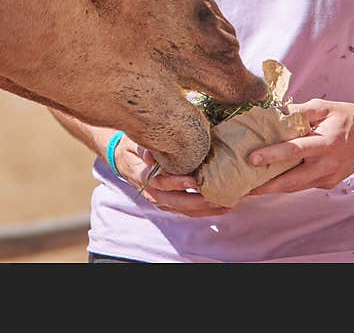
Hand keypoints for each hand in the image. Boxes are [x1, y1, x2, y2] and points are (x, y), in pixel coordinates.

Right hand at [111, 136, 229, 216]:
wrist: (124, 160)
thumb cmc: (132, 147)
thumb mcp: (135, 143)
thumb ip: (144, 147)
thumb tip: (151, 155)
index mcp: (144, 176)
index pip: (160, 183)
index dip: (177, 183)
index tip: (194, 180)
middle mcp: (153, 193)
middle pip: (177, 202)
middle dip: (200, 201)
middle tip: (220, 197)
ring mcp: (161, 201)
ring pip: (185, 210)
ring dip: (207, 209)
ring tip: (229, 204)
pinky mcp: (170, 204)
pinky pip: (188, 211)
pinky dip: (206, 211)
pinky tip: (223, 207)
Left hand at [245, 99, 353, 195]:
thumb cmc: (346, 117)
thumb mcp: (323, 107)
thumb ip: (298, 111)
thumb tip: (272, 112)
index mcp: (326, 143)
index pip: (295, 151)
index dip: (272, 155)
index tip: (252, 158)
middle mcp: (327, 165)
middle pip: (292, 181)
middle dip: (266, 186)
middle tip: (243, 187)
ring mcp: (329, 178)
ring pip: (296, 187)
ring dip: (273, 189)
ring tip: (250, 188)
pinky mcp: (329, 183)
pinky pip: (303, 185)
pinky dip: (286, 185)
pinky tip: (270, 183)